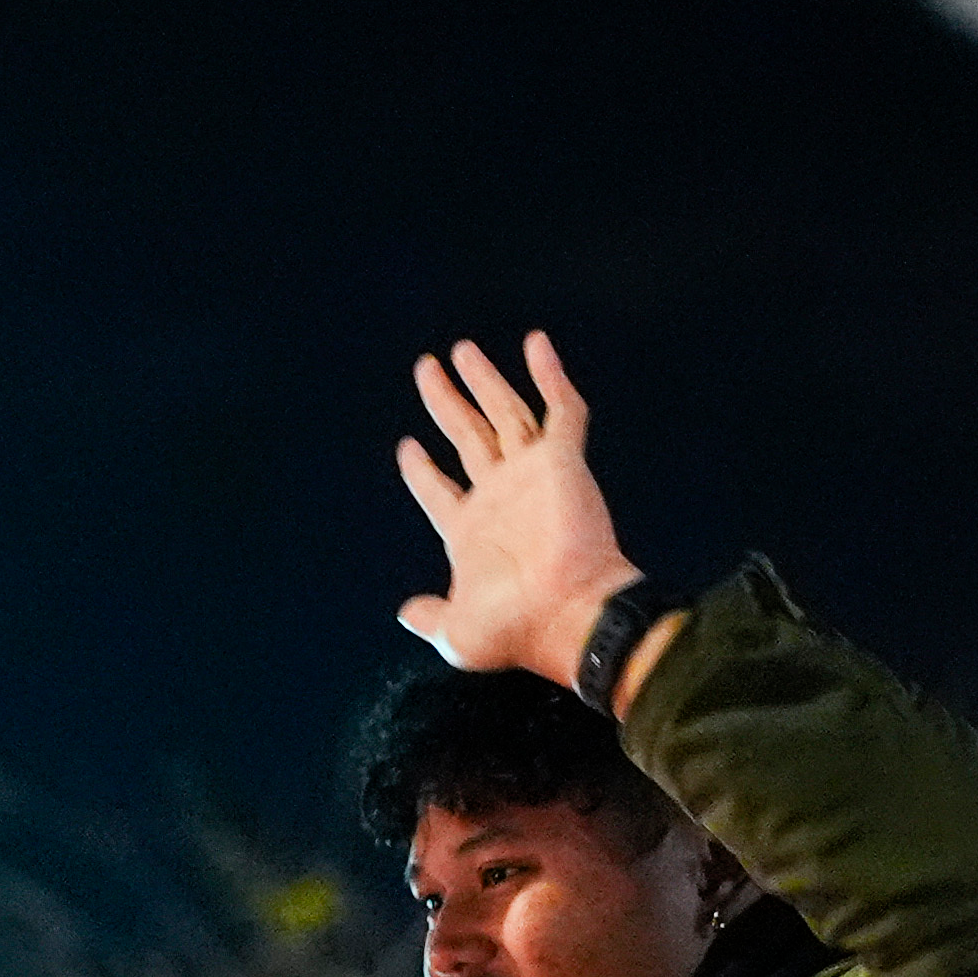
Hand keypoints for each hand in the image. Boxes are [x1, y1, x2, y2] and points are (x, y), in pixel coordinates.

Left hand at [391, 333, 641, 690]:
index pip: (439, 490)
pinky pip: (561, 410)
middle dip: (446, 403)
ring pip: (505, 414)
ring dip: (484, 381)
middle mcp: (500, 496)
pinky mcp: (564, 462)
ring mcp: (533, 475)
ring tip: (461, 350)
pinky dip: (550, 376)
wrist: (570, 615)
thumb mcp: (457, 632)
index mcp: (470, 531)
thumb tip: (407, 613)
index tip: (407, 446)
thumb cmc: (517, 628)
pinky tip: (536, 344)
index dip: (421, 470)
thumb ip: (431, 616)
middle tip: (427, 369)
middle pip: (468, 436)